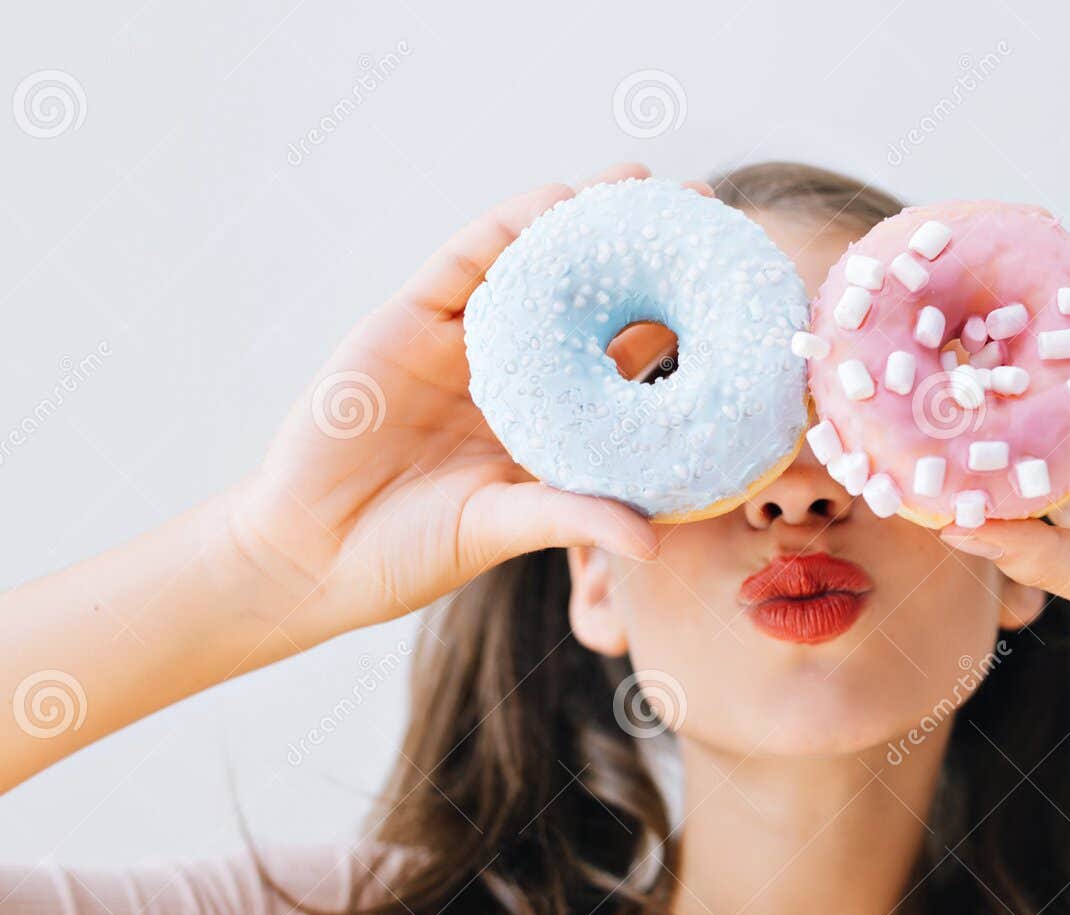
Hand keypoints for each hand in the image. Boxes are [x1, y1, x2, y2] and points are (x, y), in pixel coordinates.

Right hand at [225, 163, 660, 645]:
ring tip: (637, 181)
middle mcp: (517, 371)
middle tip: (703, 206)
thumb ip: (571, 516)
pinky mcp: (410, 319)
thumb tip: (652, 536)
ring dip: (581, 217)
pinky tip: (552, 201)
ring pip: (531, 263)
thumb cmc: (408, 552)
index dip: (680, 320)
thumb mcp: (500, 528)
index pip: (629, 358)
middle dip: (641, 248)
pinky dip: (506, 227)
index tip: (735, 290)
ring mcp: (463, 340)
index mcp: (552, 420)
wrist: (309, 552)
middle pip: (590, 295)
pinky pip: (464, 262)